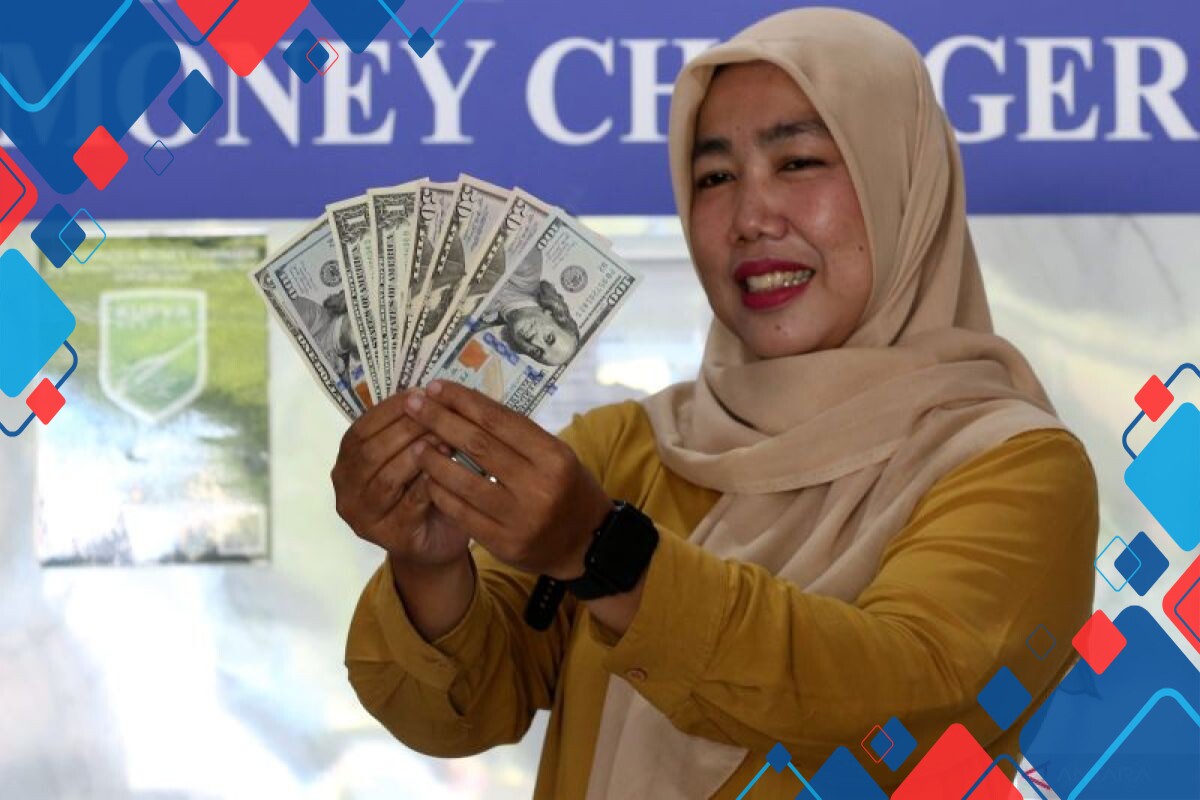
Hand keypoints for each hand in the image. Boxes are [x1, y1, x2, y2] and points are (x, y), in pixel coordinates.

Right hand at [331, 390, 470, 568]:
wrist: (435, 542)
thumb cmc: (422, 490)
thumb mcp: (410, 455)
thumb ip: (408, 429)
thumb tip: (427, 392)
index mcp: (346, 463)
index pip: (360, 429)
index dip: (390, 409)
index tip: (421, 392)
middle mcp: (346, 490)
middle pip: (371, 452)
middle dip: (406, 428)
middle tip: (438, 414)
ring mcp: (364, 517)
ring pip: (387, 478)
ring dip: (417, 454)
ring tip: (445, 438)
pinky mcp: (390, 536)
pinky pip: (410, 504)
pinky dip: (429, 482)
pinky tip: (448, 468)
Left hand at [403, 380, 611, 579]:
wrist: (588, 544)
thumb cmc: (568, 489)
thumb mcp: (557, 456)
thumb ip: (518, 437)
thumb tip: (467, 406)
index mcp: (554, 456)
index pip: (500, 421)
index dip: (464, 402)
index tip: (437, 387)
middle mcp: (538, 485)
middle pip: (478, 446)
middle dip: (440, 420)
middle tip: (414, 404)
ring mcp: (520, 518)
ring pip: (464, 481)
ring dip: (433, 459)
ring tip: (415, 442)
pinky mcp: (504, 543)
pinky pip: (462, 513)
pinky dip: (441, 492)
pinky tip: (427, 478)